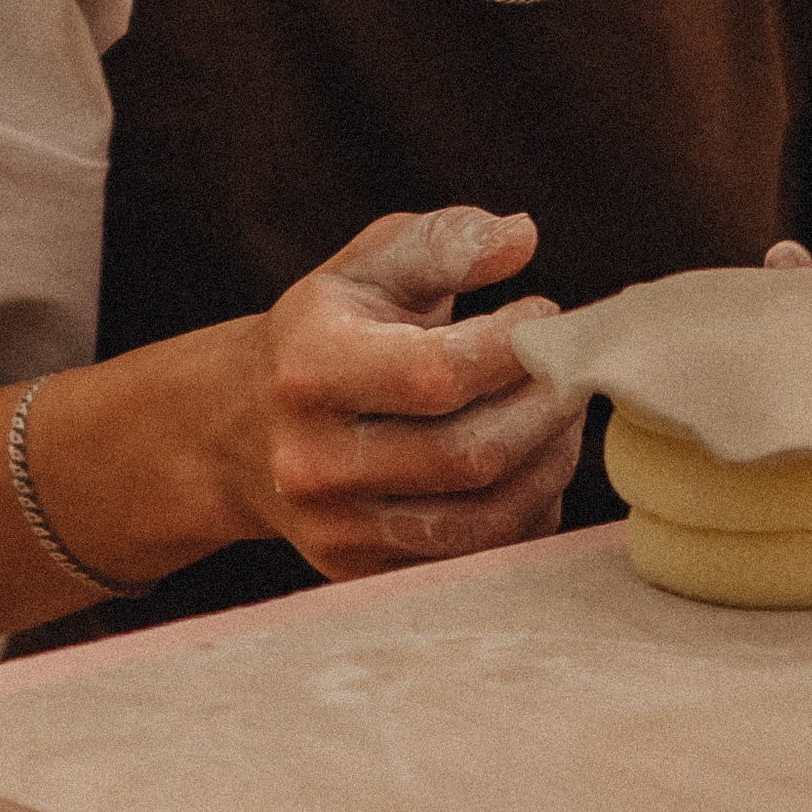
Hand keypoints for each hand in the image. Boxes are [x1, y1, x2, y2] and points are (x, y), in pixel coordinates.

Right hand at [227, 207, 588, 580]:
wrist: (238, 427)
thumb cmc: (328, 328)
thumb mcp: (368, 265)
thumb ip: (444, 243)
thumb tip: (521, 238)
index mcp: (310, 368)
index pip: (437, 373)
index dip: (513, 348)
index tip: (545, 316)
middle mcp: (313, 460)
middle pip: (469, 456)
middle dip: (546, 410)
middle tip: (573, 370)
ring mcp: (336, 529)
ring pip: (483, 521)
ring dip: (549, 466)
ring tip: (561, 416)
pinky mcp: (363, 573)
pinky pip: (477, 560)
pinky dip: (528, 513)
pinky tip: (532, 463)